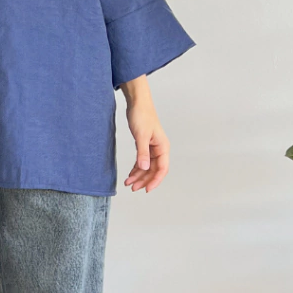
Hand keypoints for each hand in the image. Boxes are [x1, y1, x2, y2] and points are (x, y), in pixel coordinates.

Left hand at [119, 75, 169, 192]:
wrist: (137, 103)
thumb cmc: (142, 115)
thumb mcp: (141, 135)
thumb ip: (142, 153)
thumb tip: (144, 168)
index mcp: (163, 147)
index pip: (162, 169)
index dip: (155, 180)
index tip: (147, 189)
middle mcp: (159, 149)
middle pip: (154, 170)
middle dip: (144, 180)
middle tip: (133, 188)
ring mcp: (152, 148)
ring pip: (147, 167)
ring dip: (139, 176)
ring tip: (129, 183)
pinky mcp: (145, 145)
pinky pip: (142, 161)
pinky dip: (136, 168)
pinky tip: (130, 175)